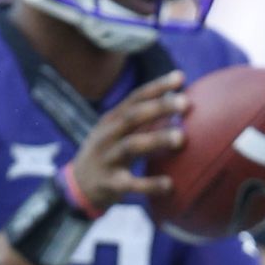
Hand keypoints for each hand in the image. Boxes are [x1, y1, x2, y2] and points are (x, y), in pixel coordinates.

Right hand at [71, 70, 189, 211]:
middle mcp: (107, 135)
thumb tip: (181, 102)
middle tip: (186, 103)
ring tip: (181, 138)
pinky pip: (131, 184)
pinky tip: (170, 185)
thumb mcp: (121, 133)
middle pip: (133, 116)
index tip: (179, 77)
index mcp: (113, 120)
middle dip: (159, 107)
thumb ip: (146, 119)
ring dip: (156, 139)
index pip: (135, 98)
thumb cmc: (110, 153)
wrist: (78, 186)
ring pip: (131, 145)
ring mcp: (107, 159)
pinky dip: (150, 184)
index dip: (156, 86)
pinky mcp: (109, 184)